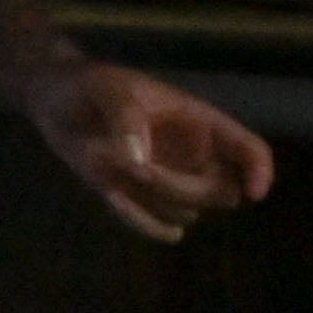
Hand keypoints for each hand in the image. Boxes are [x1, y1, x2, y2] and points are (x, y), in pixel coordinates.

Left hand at [23, 51, 277, 240]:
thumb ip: (125, 115)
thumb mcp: (105, 87)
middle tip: (137, 167)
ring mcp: (170, 180)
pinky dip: (141, 220)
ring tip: (106, 161)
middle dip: (182, 187)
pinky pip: (160, 226)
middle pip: (221, 193)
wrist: (52, 101)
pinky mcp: (142, 199)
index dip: (260, 171)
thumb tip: (140, 160)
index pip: (249, 149)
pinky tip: (114, 195)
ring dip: (151, 198)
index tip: (253, 193)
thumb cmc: (87, 85)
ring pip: (188, 212)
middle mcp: (193, 156)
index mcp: (199, 123)